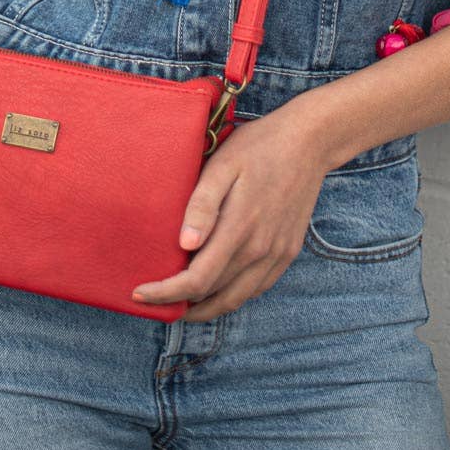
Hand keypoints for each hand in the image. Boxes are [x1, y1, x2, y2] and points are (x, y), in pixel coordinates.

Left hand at [130, 100, 329, 320]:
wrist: (309, 142)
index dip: (166, 294)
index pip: (197, 280)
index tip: (140, 294)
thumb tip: (185, 244)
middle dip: (179, 303)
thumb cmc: (258, 147)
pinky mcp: (288, 252)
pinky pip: (256, 288)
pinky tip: (216, 289)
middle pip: (213, 294)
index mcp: (240, 228)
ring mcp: (277, 254)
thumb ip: (202, 205)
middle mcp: (260, 249)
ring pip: (236, 299)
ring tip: (180, 305)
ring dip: (206, 308)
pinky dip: (232, 296)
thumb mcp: (223, 166)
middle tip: (153, 300)